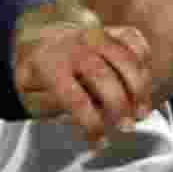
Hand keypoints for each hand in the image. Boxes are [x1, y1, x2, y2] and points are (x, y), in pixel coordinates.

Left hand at [13, 0, 151, 147]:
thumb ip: (47, 106)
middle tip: (127, 127)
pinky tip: (143, 79)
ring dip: (139, 87)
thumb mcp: (29, 92)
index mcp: (49, 64)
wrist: (41, 35)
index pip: (73, 97)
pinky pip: (133, 39)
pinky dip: (144, 58)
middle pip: (101, 75)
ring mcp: (94, 35)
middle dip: (119, 105)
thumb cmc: (38, 72)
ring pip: (124, 57)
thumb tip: (72, 115)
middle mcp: (73, 47)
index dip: (91, 122)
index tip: (100, 141)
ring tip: (142, 112)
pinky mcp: (110, 30)